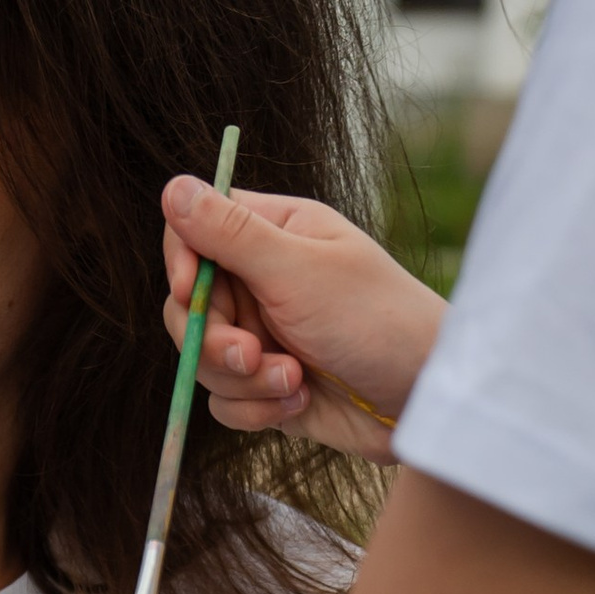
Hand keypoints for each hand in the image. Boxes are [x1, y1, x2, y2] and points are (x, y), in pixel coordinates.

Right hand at [160, 173, 446, 457]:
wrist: (422, 400)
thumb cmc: (375, 320)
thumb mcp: (298, 271)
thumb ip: (231, 234)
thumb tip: (171, 186)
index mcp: (276, 234)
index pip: (195, 231)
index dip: (181, 262)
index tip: (186, 290)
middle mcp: (263, 281)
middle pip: (189, 305)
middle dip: (213, 338)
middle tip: (251, 354)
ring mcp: (264, 335)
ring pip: (203, 359)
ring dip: (243, 380)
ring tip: (294, 382)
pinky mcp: (267, 385)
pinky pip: (224, 400)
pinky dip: (256, 408)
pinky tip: (299, 402)